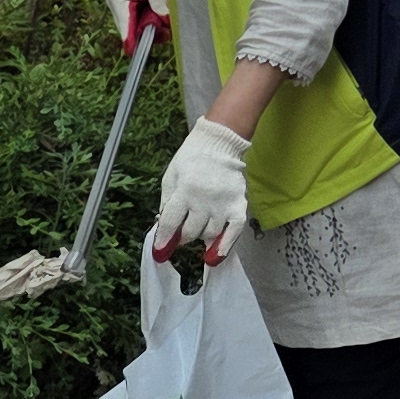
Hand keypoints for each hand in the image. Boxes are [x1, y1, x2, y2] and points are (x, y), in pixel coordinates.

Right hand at [105, 0, 167, 49]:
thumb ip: (159, 2)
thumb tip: (165, 20)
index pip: (124, 24)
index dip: (131, 39)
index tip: (135, 53)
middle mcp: (118, 5)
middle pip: (131, 28)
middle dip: (146, 33)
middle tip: (165, 33)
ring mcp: (125, 7)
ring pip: (138, 26)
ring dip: (152, 28)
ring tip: (167, 26)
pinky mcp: (134, 8)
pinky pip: (143, 21)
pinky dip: (154, 22)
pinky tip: (164, 20)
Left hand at [147, 119, 249, 262]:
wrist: (218, 143)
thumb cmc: (191, 159)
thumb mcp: (170, 178)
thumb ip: (167, 204)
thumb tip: (164, 230)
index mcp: (184, 190)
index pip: (171, 223)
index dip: (164, 240)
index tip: (160, 252)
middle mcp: (204, 199)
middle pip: (190, 232)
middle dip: (182, 237)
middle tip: (180, 235)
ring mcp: (223, 203)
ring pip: (209, 234)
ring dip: (201, 236)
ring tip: (198, 228)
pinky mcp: (239, 204)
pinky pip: (234, 231)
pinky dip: (225, 246)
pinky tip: (216, 255)